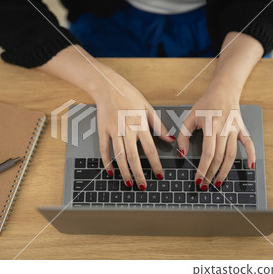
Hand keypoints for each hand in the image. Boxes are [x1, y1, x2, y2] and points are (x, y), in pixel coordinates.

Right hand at [38, 45, 173, 189]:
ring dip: (124, 171)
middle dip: (139, 174)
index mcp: (140, 124)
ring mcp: (113, 131)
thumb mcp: (148, 108)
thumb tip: (170, 139)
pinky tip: (111, 172)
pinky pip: (104, 150)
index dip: (155, 164)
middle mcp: (126, 130)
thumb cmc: (129, 95)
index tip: (159, 175)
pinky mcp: (102, 130)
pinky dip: (107, 162)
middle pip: (133, 157)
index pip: (150, 149)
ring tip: (129, 183)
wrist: (108, 86)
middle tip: (143, 186)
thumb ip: (158, 125)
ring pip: (119, 156)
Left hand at [177, 83, 254, 189]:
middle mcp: (224, 129)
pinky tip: (250, 167)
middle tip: (205, 185)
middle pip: (219, 157)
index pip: (208, 153)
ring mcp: (235, 130)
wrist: (224, 90)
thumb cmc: (206, 104)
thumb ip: (183, 136)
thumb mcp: (189, 117)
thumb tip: (183, 154)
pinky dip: (251, 155)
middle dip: (211, 173)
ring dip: (226, 171)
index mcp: (211, 127)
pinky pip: (249, 144)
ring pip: (232, 155)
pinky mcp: (242, 129)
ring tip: (218, 182)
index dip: (203, 169)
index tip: (198, 179)